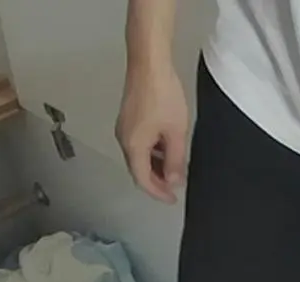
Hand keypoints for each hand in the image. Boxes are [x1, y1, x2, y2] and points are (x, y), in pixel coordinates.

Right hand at [116, 61, 189, 202]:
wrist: (149, 64)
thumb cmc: (161, 93)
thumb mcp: (176, 132)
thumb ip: (175, 160)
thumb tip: (173, 180)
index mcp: (133, 146)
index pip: (143, 180)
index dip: (158, 193)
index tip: (172, 199)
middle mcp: (124, 139)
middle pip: (139, 169)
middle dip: (157, 181)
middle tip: (174, 186)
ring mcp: (124, 128)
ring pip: (139, 156)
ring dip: (156, 165)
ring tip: (175, 167)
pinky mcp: (128, 118)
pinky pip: (139, 142)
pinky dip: (152, 151)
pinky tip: (167, 147)